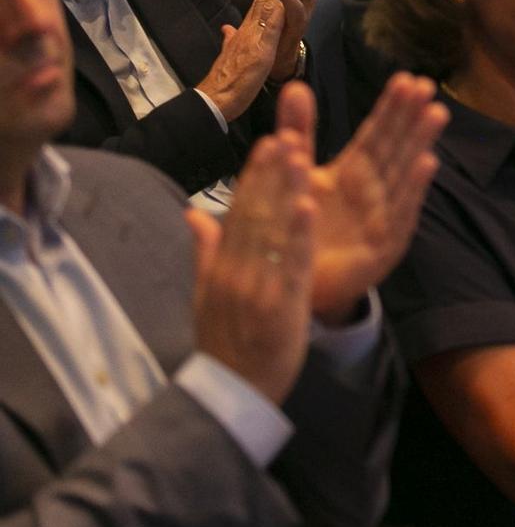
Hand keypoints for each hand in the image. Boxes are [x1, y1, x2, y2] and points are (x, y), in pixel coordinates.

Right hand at [186, 130, 316, 405]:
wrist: (232, 391)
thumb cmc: (226, 340)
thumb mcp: (207, 293)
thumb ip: (205, 251)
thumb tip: (194, 213)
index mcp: (221, 266)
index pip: (238, 213)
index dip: (253, 177)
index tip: (267, 143)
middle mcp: (235, 271)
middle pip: (254, 214)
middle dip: (270, 175)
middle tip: (285, 135)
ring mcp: (256, 287)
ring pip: (272, 232)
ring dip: (286, 192)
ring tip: (300, 156)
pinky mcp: (279, 306)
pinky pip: (290, 265)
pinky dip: (298, 235)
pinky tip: (309, 206)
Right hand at [197, 0, 287, 119]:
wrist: (215, 99)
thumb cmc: (227, 79)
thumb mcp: (234, 52)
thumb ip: (232, 38)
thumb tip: (228, 29)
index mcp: (250, 26)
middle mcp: (251, 23)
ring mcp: (254, 33)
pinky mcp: (259, 47)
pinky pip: (270, 22)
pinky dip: (277, 5)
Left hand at [275, 76, 445, 318]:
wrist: (297, 284)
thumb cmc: (303, 225)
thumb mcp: (296, 172)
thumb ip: (299, 131)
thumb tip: (296, 85)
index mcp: (354, 173)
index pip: (376, 134)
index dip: (391, 107)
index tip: (406, 78)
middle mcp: (375, 191)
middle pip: (395, 148)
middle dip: (410, 117)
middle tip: (426, 85)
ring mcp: (384, 217)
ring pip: (403, 174)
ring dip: (419, 143)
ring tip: (436, 113)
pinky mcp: (385, 245)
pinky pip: (400, 213)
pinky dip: (413, 188)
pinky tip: (426, 162)